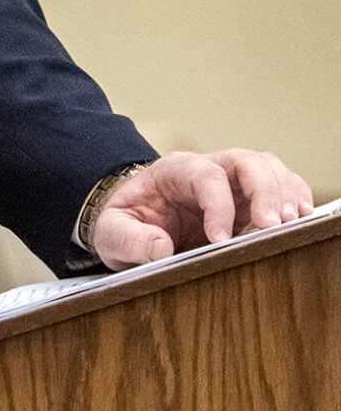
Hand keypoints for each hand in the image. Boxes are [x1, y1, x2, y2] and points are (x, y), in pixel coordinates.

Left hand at [93, 148, 315, 267]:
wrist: (130, 223)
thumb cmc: (122, 224)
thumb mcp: (111, 234)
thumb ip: (130, 240)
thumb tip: (160, 249)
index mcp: (172, 171)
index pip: (205, 175)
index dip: (218, 205)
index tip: (220, 240)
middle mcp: (206, 169)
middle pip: (246, 161)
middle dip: (264, 190)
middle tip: (273, 225)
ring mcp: (230, 182)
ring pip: (269, 170)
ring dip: (285, 194)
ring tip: (291, 224)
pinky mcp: (246, 200)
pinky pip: (279, 188)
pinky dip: (294, 200)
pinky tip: (299, 220)